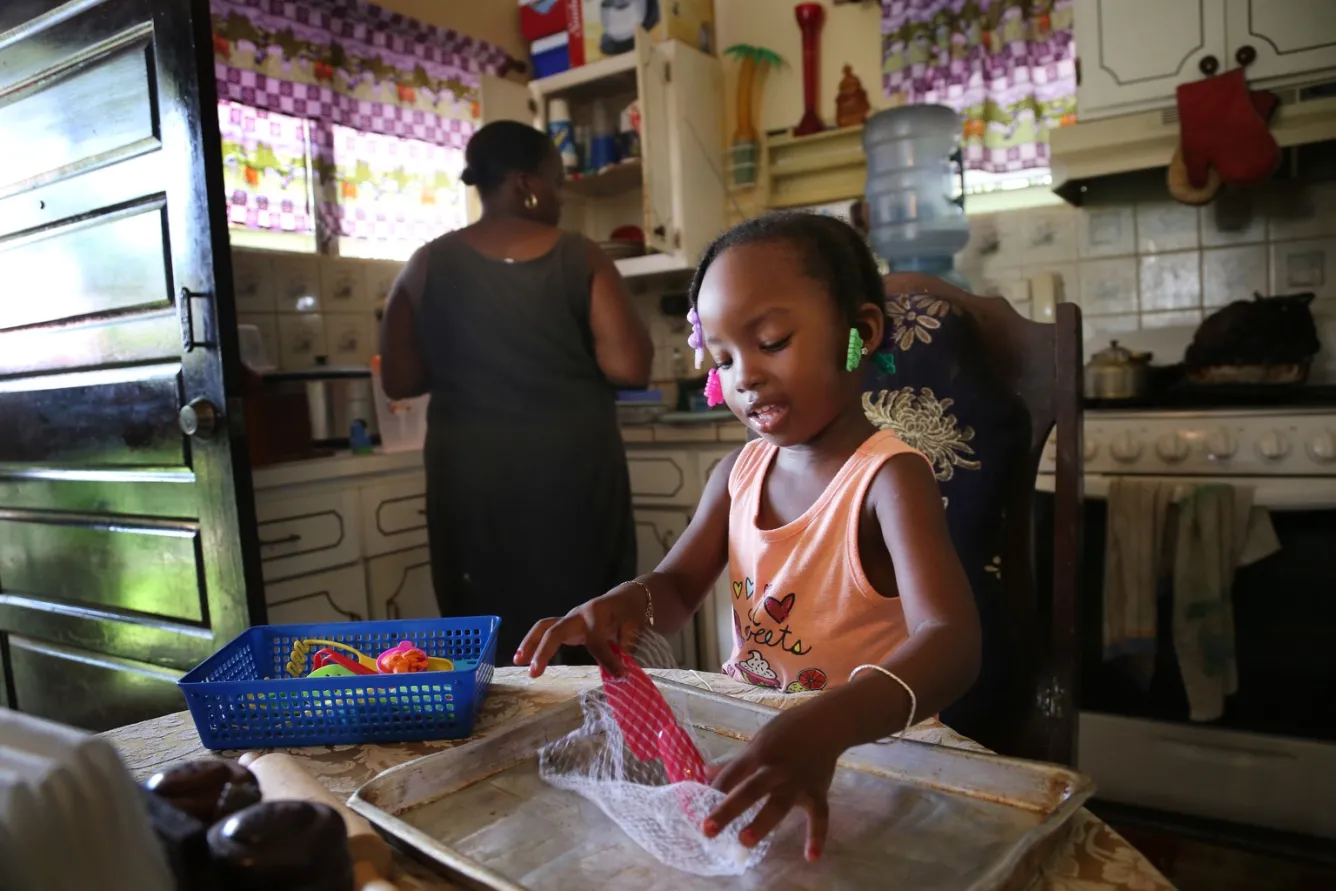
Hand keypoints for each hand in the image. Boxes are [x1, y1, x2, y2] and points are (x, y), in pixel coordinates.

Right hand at [513, 582, 649, 676]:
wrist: (626, 598)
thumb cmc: (630, 613)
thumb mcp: (635, 627)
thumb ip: (626, 645)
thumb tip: (619, 670)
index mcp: (597, 614)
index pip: (596, 641)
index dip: (607, 659)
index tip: (619, 675)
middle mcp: (578, 614)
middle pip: (555, 630)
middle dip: (543, 650)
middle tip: (534, 672)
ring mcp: (570, 619)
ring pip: (544, 627)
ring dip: (529, 643)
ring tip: (517, 661)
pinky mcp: (567, 625)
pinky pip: (545, 631)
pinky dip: (533, 643)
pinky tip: (522, 658)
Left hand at [702, 696, 851, 862]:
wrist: (826, 723)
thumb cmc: (787, 732)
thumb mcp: (758, 742)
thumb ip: (735, 764)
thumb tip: (705, 773)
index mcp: (757, 755)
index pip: (731, 774)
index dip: (713, 792)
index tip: (695, 811)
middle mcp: (775, 769)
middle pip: (749, 790)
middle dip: (728, 809)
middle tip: (707, 829)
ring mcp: (797, 781)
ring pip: (779, 804)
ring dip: (762, 822)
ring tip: (745, 841)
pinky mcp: (818, 791)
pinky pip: (819, 816)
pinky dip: (817, 836)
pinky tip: (812, 857)